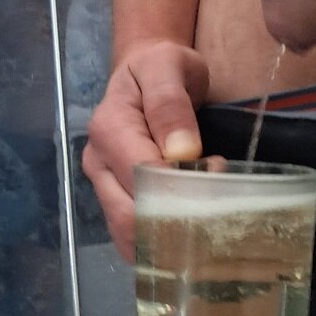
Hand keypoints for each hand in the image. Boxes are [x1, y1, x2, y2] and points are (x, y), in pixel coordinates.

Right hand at [82, 40, 208, 260]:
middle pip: (131, 216)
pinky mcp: (113, 200)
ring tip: (206, 229)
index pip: (143, 177)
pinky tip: (185, 244)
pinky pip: (130, 238)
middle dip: (177, 221)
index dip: (182, 185)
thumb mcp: (169, 67)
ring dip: (168, 242)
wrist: (144, 71)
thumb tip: (183, 151)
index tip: (217, 172)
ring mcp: (102, 185)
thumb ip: (171, 105)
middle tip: (217, 208)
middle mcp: (98, 163)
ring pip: (128, 235)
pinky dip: (157, 248)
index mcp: (110, 130)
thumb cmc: (162, 67)